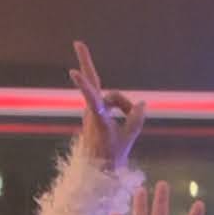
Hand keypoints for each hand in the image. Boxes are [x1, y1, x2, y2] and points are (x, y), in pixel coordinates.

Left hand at [69, 41, 144, 172]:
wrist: (99, 172)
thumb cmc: (111, 158)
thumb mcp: (128, 138)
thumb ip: (135, 119)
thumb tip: (141, 102)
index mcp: (98, 118)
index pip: (92, 97)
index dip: (84, 84)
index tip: (72, 72)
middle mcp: (92, 112)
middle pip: (92, 82)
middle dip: (86, 62)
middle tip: (78, 42)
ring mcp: (93, 112)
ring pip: (112, 97)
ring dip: (123, 105)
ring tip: (131, 122)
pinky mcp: (95, 114)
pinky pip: (112, 104)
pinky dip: (121, 109)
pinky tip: (127, 119)